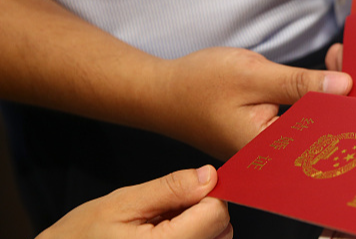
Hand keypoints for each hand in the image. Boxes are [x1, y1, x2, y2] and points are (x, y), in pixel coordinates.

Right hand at [37, 166, 231, 238]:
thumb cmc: (82, 236)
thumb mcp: (124, 202)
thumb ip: (171, 188)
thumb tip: (210, 176)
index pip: (217, 215)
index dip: (209, 195)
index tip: (191, 188)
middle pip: (221, 230)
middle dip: (201, 212)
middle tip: (165, 209)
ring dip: (196, 227)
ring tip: (159, 225)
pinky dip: (189, 237)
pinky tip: (160, 235)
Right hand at [154, 47, 352, 159]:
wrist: (162, 91)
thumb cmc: (199, 84)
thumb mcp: (253, 76)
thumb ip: (299, 84)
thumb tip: (345, 86)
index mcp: (268, 150)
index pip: (323, 130)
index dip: (347, 100)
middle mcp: (272, 155)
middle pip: (322, 125)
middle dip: (341, 91)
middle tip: (346, 56)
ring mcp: (270, 145)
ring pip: (313, 119)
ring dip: (328, 89)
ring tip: (339, 59)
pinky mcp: (268, 133)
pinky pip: (300, 115)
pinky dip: (312, 92)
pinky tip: (324, 72)